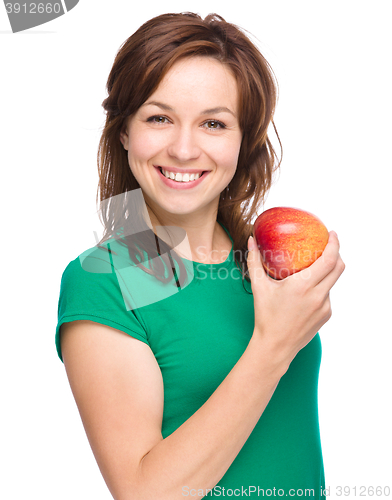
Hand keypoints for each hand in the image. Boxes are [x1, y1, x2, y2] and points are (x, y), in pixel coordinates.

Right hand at [246, 231, 344, 367]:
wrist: (275, 346)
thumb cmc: (265, 316)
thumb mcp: (259, 287)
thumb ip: (254, 262)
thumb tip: (251, 240)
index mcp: (303, 286)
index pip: (329, 260)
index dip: (335, 244)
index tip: (332, 234)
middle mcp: (318, 296)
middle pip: (339, 268)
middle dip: (337, 253)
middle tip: (328, 244)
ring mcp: (325, 307)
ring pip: (332, 282)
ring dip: (326, 272)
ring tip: (312, 268)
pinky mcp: (326, 315)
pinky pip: (327, 295)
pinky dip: (320, 288)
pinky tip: (306, 291)